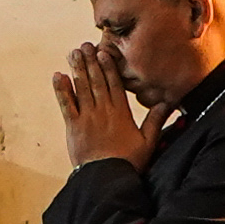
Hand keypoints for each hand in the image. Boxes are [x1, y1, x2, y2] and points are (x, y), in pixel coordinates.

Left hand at [53, 39, 154, 170]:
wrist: (106, 178)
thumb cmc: (128, 162)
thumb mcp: (148, 142)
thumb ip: (156, 121)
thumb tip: (166, 103)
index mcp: (121, 113)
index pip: (114, 83)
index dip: (108, 66)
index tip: (104, 51)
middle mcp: (103, 111)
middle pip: (96, 81)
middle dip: (91, 61)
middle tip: (85, 45)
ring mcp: (87, 117)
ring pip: (81, 88)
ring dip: (77, 69)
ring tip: (73, 53)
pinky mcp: (74, 127)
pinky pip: (66, 104)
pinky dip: (61, 89)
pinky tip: (58, 75)